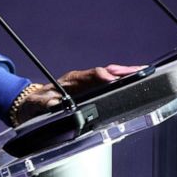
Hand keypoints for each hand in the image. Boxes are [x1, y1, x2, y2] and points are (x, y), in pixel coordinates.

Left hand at [9, 64, 144, 125]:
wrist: (32, 103)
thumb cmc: (35, 104)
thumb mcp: (35, 105)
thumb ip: (43, 104)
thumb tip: (53, 105)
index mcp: (70, 81)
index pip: (89, 76)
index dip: (103, 77)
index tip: (113, 78)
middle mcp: (81, 80)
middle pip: (105, 73)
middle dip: (122, 72)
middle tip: (142, 71)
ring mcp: (87, 84)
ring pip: (109, 76)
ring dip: (126, 75)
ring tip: (145, 74)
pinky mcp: (91, 91)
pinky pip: (109, 84)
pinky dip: (122, 81)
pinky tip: (135, 83)